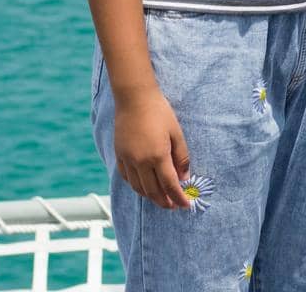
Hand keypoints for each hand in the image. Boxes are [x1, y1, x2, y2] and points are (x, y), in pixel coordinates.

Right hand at [113, 87, 191, 209]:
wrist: (135, 99)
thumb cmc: (160, 112)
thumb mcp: (177, 133)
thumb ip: (182, 157)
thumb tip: (185, 178)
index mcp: (158, 156)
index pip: (170, 185)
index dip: (178, 198)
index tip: (185, 206)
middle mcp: (141, 162)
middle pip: (153, 191)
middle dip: (164, 201)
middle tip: (173, 206)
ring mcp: (127, 160)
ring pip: (138, 188)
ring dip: (150, 197)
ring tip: (160, 199)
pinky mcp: (119, 156)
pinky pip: (127, 178)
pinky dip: (136, 186)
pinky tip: (144, 187)